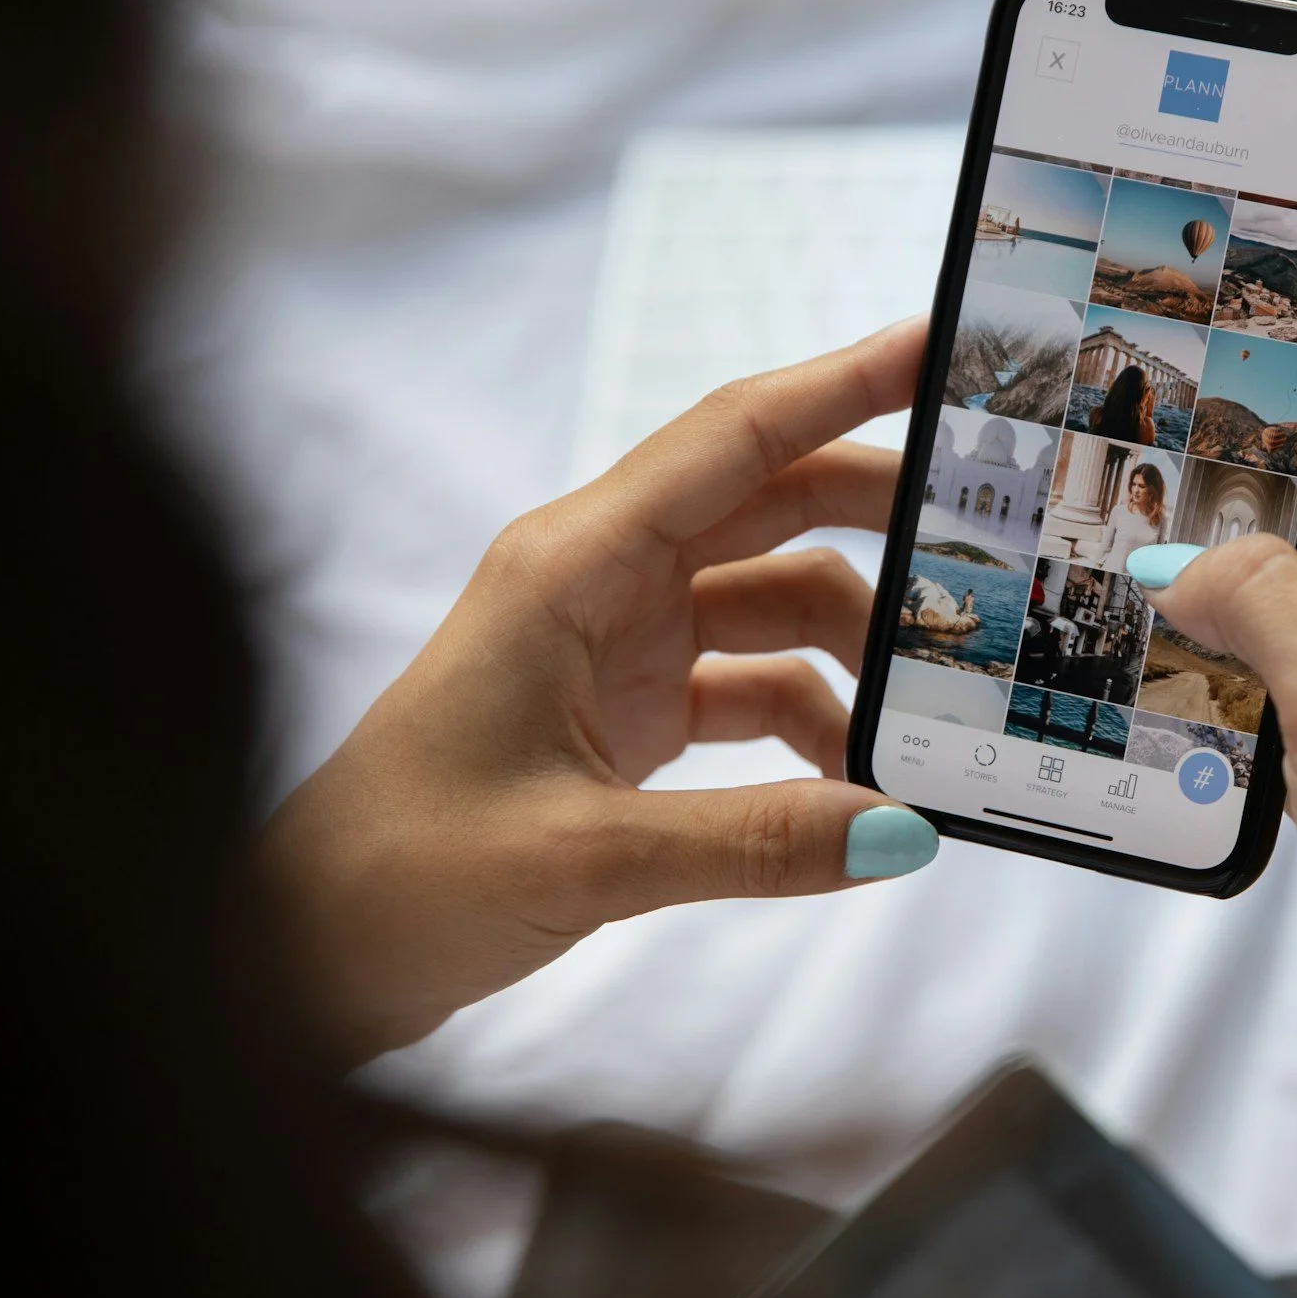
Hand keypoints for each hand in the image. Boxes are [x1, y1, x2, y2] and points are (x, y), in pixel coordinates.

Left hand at [259, 322, 938, 1062]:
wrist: (304, 955)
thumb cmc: (399, 876)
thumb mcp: (587, 858)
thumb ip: (755, 843)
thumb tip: (904, 830)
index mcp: (571, 565)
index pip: (733, 439)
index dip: (842, 384)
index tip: (942, 342)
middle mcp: (597, 582)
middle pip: (770, 503)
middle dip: (880, 512)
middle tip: (992, 527)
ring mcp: (613, 645)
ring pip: (771, 600)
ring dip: (854, 649)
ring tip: (931, 712)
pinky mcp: (622, 712)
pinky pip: (751, 685)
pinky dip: (813, 725)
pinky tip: (855, 787)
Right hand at [1139, 318, 1296, 1297]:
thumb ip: (1266, 598)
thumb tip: (1178, 554)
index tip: (1217, 272)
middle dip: (1217, 433)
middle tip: (1099, 401)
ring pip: (1268, 569)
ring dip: (1190, 546)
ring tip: (1078, 513)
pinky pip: (1249, 665)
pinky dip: (1187, 645)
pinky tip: (1112, 647)